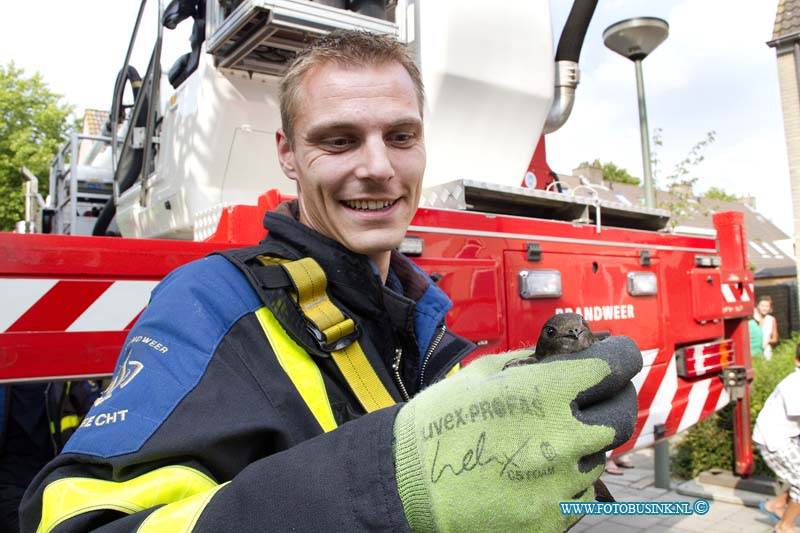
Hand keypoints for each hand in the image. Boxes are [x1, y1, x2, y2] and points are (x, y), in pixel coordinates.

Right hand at [393, 337, 641, 531]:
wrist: (406, 485)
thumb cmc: (438, 424)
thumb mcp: (482, 375)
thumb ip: (531, 362)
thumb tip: (566, 353)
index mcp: (545, 393)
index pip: (615, 366)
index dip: (621, 355)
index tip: (618, 355)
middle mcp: (563, 438)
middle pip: (622, 414)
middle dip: (615, 398)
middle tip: (597, 395)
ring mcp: (560, 485)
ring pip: (600, 457)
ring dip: (585, 443)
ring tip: (548, 440)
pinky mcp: (552, 520)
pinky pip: (579, 495)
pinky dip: (567, 480)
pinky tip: (536, 472)